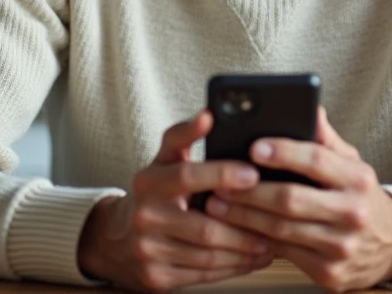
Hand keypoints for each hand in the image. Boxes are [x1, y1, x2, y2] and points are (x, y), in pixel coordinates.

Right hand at [77, 110, 274, 291]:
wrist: (116, 239)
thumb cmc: (154, 193)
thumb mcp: (163, 160)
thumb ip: (185, 136)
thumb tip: (209, 113)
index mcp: (148, 181)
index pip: (187, 175)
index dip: (221, 174)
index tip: (253, 173)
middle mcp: (145, 216)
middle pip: (204, 225)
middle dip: (245, 222)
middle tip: (276, 215)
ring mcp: (149, 250)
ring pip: (209, 254)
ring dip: (246, 249)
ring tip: (272, 239)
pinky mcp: (156, 278)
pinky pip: (204, 275)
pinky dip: (234, 267)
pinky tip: (253, 258)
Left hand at [205, 108, 391, 291]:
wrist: (390, 245)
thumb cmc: (358, 196)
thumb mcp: (351, 163)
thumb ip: (326, 138)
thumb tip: (310, 108)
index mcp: (358, 179)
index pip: (316, 160)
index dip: (282, 152)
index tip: (254, 147)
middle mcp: (353, 213)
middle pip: (290, 200)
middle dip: (250, 190)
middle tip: (220, 182)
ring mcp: (342, 247)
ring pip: (281, 229)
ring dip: (244, 216)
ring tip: (218, 204)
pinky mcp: (330, 273)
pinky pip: (283, 253)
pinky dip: (256, 239)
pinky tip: (237, 228)